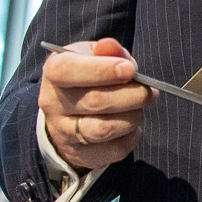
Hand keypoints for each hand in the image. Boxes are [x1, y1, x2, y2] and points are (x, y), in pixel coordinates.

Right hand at [40, 37, 152, 172]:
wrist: (69, 112)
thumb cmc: (87, 77)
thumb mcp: (93, 56)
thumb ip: (106, 51)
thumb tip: (111, 47)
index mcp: (54, 73)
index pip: (68, 70)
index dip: (102, 70)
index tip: (129, 69)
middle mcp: (54, 104)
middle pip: (94, 101)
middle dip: (131, 94)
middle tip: (148, 90)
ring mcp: (64, 132)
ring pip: (103, 129)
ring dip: (132, 116)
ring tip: (140, 107)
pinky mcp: (82, 154)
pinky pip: (113, 150)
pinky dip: (131, 137)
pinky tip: (132, 125)